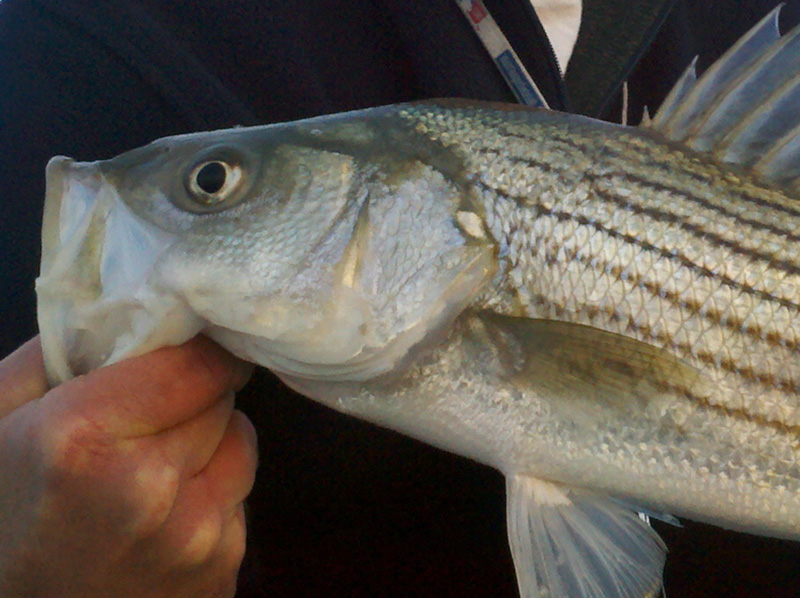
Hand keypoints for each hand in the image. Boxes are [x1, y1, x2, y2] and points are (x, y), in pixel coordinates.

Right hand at [0, 336, 256, 597]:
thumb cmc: (2, 517)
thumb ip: (56, 351)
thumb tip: (126, 306)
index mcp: (83, 439)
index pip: (195, 362)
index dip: (193, 350)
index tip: (186, 349)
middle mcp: (150, 487)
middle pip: (221, 399)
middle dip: (195, 396)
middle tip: (154, 416)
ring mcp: (195, 537)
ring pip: (241, 443)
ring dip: (213, 441)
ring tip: (160, 466)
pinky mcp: (223, 570)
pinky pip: (242, 498)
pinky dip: (215, 493)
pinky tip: (169, 514)